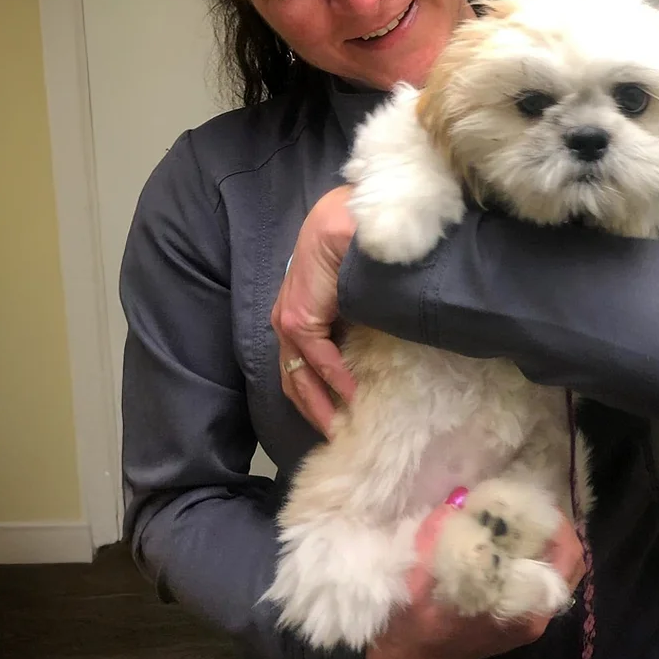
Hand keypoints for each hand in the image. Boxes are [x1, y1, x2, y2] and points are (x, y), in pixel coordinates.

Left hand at [271, 185, 359, 436]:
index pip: (300, 364)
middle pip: (294, 378)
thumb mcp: (349, 291)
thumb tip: (372, 349)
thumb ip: (352, 317)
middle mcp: (286, 319)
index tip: (336, 420)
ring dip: (321, 405)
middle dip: (314, 410)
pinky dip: (334, 381)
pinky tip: (352, 396)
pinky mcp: (300, 317)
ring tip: (343, 429)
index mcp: (297, 312)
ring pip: (300, 376)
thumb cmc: (350, 247)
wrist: (344, 220)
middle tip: (337, 438)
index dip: (315, 394)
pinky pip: (317, 359)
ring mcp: (289, 320)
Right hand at [365, 497, 586, 658]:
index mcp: (522, 609)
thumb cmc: (414, 621)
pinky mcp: (515, 619)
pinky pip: (539, 581)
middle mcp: (534, 617)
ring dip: (545, 543)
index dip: (558, 523)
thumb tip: (462, 501)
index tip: (535, 501)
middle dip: (556, 530)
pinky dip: (532, 558)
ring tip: (519, 519)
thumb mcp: (422, 573)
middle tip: (530, 507)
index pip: (566, 558)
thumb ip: (442, 534)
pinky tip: (505, 541)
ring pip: (557, 574)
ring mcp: (527, 620)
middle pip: (570, 564)